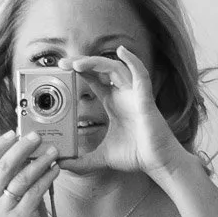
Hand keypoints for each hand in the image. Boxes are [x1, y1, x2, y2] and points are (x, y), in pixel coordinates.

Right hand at [0, 130, 62, 216]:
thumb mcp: (10, 202)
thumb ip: (12, 181)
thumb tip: (25, 153)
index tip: (13, 133)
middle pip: (2, 166)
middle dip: (21, 148)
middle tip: (36, 137)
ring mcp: (2, 212)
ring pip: (21, 177)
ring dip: (40, 161)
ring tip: (53, 152)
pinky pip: (36, 190)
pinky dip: (47, 176)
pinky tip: (56, 170)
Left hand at [59, 46, 190, 175]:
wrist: (157, 163)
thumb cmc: (135, 156)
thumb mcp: (100, 158)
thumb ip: (81, 162)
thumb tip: (61, 165)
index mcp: (113, 103)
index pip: (93, 80)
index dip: (79, 72)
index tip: (62, 70)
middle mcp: (123, 94)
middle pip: (101, 70)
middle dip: (82, 63)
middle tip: (63, 63)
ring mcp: (135, 94)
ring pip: (115, 68)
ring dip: (96, 62)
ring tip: (77, 63)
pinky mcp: (145, 99)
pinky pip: (141, 75)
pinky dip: (133, 61)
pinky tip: (122, 51)